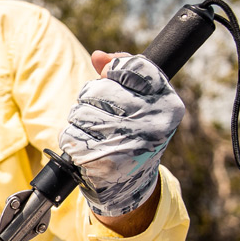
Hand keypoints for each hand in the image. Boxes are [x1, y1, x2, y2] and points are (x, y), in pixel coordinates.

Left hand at [60, 51, 184, 216]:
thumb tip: (98, 56)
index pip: (133, 67)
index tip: (110, 79)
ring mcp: (130, 144)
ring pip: (81, 112)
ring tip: (94, 131)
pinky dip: (72, 138)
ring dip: (79, 119)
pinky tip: (86, 146)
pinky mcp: (105, 162)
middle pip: (99, 89)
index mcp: (168, 105)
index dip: (114, 71)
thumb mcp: (140, 100)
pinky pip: (72, 135)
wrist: (131, 184)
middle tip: (100, 113)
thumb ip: (122, 71)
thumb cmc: (133, 132)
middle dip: (91, 98)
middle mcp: (153, 124)